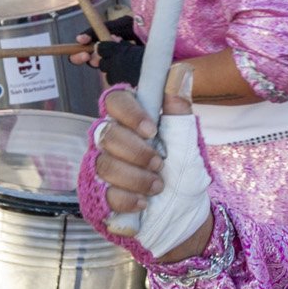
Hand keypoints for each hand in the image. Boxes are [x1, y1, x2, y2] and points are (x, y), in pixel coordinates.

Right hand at [87, 72, 212, 261]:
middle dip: (137, 152)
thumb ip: (180, 109)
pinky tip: (145, 203)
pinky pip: (104, 192)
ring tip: (158, 186)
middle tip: (160, 163)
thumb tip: (181, 71)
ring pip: (104, 164)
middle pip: (106, 133)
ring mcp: (103, 168)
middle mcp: (113, 141)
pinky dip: (129, 199)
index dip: (130, 113)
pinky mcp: (99, 194)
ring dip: (136, 177)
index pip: (115, 100)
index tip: (152, 130)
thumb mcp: (188, 141)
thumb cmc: (184, 175)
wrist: (186, 217)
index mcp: (134, 121)